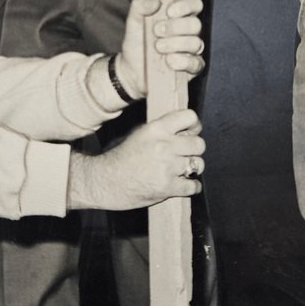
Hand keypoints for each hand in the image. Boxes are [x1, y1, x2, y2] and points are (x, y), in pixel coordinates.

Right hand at [68, 109, 205, 210]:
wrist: (105, 181)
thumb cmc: (120, 157)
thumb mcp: (139, 134)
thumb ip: (162, 131)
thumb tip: (186, 130)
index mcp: (156, 129)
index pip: (190, 117)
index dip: (194, 125)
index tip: (192, 132)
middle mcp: (164, 146)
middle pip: (199, 143)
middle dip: (194, 149)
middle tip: (185, 154)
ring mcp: (167, 168)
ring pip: (199, 164)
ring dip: (193, 168)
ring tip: (182, 170)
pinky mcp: (168, 188)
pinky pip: (193, 185)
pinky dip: (191, 187)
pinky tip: (184, 185)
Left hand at [115, 0, 204, 97]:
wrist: (131, 70)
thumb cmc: (137, 43)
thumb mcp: (133, 21)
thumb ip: (140, 6)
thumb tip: (155, 0)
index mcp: (179, 16)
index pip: (194, 4)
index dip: (186, 5)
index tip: (169, 11)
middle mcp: (188, 31)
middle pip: (195, 24)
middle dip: (175, 27)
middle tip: (156, 31)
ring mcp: (191, 50)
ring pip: (195, 43)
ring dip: (175, 44)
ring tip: (157, 47)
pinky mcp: (192, 67)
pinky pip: (196, 63)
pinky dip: (182, 61)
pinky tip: (169, 61)